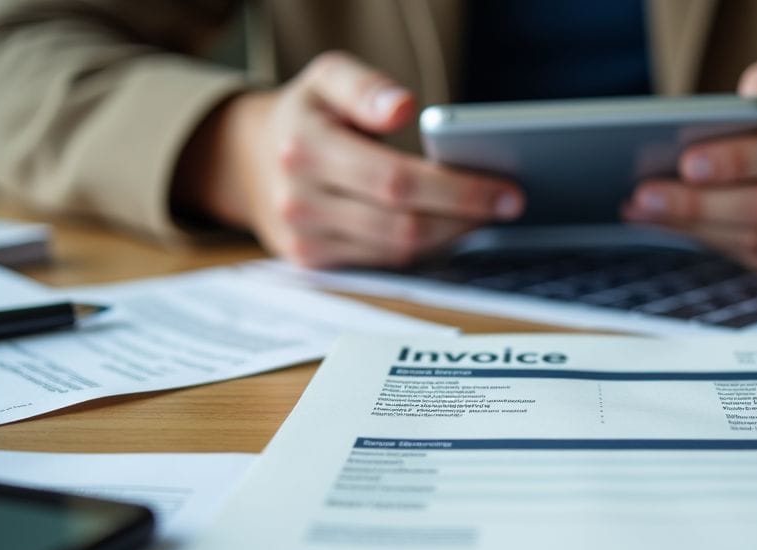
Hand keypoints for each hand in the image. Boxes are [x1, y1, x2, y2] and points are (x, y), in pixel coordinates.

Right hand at [174, 52, 523, 267]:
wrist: (249, 158)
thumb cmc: (308, 114)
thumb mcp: (329, 78)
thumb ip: (366, 86)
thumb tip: (404, 106)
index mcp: (305, 145)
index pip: (397, 180)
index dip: (457, 191)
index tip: (505, 191)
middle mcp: (299, 198)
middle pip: (403, 225)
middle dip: (464, 218)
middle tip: (507, 205)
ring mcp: (303, 238)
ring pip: (398, 252)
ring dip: (450, 236)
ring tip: (483, 215)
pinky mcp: (311, 262)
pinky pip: (383, 264)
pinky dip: (422, 249)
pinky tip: (447, 229)